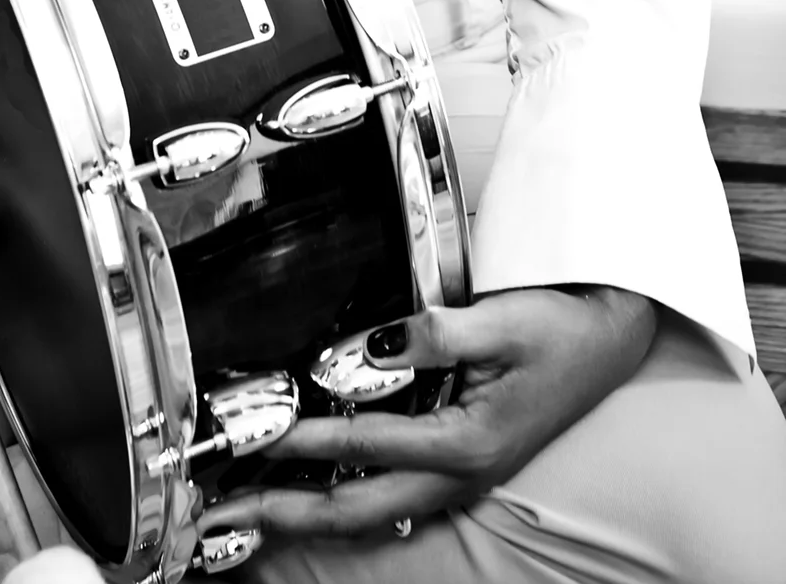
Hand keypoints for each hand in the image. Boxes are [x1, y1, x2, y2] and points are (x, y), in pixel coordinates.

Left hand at [198, 287, 655, 542]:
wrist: (611, 340)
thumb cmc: (562, 330)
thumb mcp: (501, 321)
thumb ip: (435, 334)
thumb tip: (373, 343)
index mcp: (465, 444)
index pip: (364, 447)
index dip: (304, 443)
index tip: (254, 440)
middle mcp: (458, 474)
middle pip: (355, 509)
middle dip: (284, 514)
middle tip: (224, 513)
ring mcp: (457, 477)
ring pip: (368, 511)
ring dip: (305, 511)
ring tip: (249, 510)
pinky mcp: (456, 464)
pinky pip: (387, 494)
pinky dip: (339, 498)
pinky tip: (308, 490)